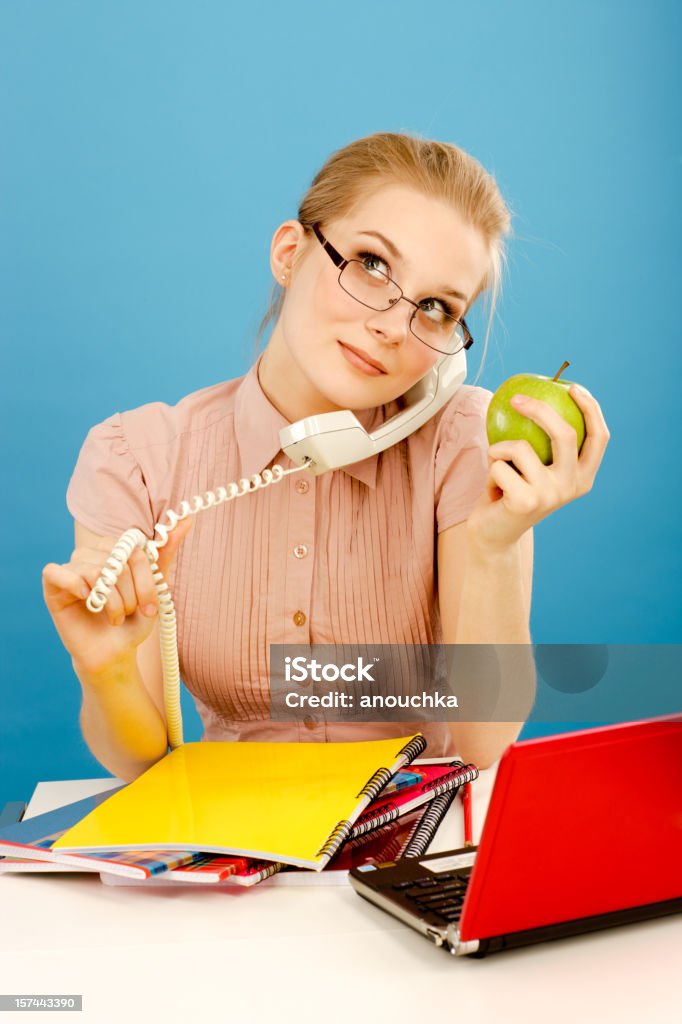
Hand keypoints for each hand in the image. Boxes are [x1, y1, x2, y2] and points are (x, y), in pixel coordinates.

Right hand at [42, 518, 191, 672]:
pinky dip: (74, 585)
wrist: (115, 653)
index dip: (144, 579)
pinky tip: (87, 600)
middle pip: (114, 559)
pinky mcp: (52, 587)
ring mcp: (71, 569)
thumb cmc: (133, 621)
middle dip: (129, 593)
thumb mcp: (155, 588)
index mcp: (116, 551)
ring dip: (111, 600)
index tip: (151, 606)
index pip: (133, 548)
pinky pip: (55, 571)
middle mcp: (92, 555)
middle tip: (130, 613)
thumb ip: (166, 552)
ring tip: (114, 617)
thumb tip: (187, 520)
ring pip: (93, 569)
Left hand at [466, 385, 609, 552]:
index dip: (591, 409)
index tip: (572, 387)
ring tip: (499, 467)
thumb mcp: (534, 466)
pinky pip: (498, 464)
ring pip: (520, 447)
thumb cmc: (512, 491)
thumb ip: (544, 441)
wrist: (493, 534)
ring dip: (499, 449)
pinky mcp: (525, 500)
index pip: (599, 438)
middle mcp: (572, 486)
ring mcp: (550, 495)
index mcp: (583, 477)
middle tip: (517, 398)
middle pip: (565, 434)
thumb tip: (539, 392)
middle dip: (540, 409)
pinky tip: (493, 489)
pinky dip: (490, 469)